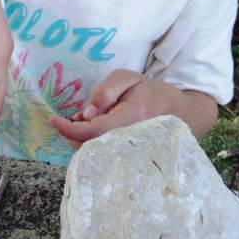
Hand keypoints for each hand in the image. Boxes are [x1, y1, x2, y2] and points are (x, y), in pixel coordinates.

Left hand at [48, 69, 217, 146]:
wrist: (185, 114)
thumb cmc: (154, 93)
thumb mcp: (130, 78)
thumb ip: (105, 91)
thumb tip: (86, 114)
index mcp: (129, 119)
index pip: (90, 131)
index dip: (68, 128)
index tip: (53, 120)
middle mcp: (128, 141)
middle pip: (88, 145)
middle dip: (72, 133)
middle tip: (70, 118)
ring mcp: (129, 154)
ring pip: (94, 152)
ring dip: (81, 138)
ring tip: (87, 122)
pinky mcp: (128, 160)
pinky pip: (103, 155)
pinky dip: (91, 144)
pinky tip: (95, 131)